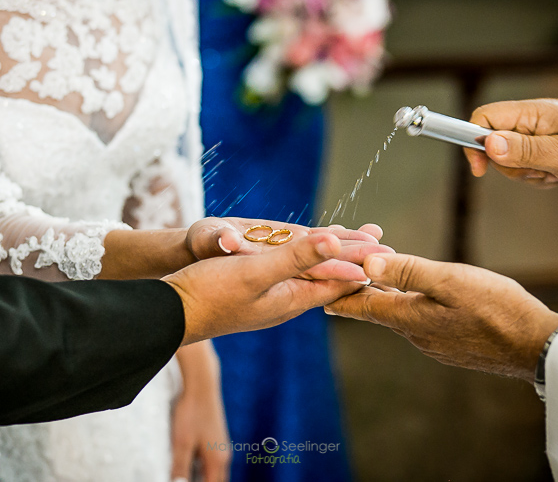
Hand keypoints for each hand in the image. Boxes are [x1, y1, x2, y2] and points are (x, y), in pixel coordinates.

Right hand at [165, 233, 363, 344]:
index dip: (364, 264)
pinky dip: (308, 263)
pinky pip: (291, 277)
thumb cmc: (209, 294)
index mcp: (291, 300)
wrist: (170, 314)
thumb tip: (337, 243)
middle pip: (329, 280)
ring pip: (311, 278)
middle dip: (353, 261)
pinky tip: (304, 262)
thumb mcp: (255, 271)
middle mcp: (285, 303)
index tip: (387, 249)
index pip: (340, 283)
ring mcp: (269, 301)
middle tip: (378, 243)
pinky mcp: (253, 295)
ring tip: (350, 247)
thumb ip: (295, 257)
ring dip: (332, 261)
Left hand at [171, 342, 229, 481]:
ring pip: (214, 472)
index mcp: (218, 461)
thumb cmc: (192, 413)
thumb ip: (180, 468)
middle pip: (216, 481)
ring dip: (202, 478)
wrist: (202, 385)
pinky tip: (189, 464)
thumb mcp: (182, 443)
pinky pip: (211, 461)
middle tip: (186, 481)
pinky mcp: (216, 438)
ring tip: (186, 476)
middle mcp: (223, 455)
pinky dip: (202, 468)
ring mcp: (221, 446)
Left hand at [325, 254, 557, 381]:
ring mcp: (434, 342)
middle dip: (362, 286)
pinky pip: (419, 320)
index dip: (339, 293)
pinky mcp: (452, 344)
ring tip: (376, 275)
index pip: (361, 306)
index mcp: (409, 318)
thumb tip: (367, 264)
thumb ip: (408, 272)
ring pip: (399, 314)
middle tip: (345, 271)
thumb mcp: (451, 281)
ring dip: (386, 293)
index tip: (316, 288)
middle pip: (377, 309)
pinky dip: (409, 303)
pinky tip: (416, 294)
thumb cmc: (497, 309)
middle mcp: (415, 334)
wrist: (538, 347)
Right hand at [463, 98, 557, 189]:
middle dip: (510, 166)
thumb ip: (525, 150)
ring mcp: (536, 135)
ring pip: (507, 160)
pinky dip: (536, 177)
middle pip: (493, 144)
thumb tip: (490, 144)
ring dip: (526, 173)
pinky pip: (522, 168)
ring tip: (553, 172)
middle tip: (538, 170)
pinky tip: (556, 175)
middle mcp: (531, 121)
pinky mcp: (540, 149)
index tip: (480, 168)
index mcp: (534, 113)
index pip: (485, 117)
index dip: (475, 141)